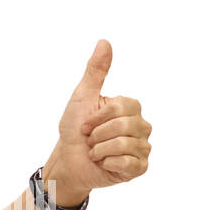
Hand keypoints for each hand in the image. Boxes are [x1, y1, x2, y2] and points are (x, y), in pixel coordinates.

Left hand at [47, 40, 151, 204]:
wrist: (67, 160)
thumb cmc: (75, 129)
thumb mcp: (82, 97)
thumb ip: (95, 71)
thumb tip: (104, 42)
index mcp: (131, 108)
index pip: (120, 107)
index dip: (96, 117)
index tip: (86, 124)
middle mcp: (141, 126)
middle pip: (124, 125)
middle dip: (97, 134)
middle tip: (91, 140)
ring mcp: (142, 147)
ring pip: (125, 144)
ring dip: (100, 150)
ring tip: (96, 151)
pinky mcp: (138, 167)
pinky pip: (127, 163)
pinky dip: (107, 163)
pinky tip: (104, 163)